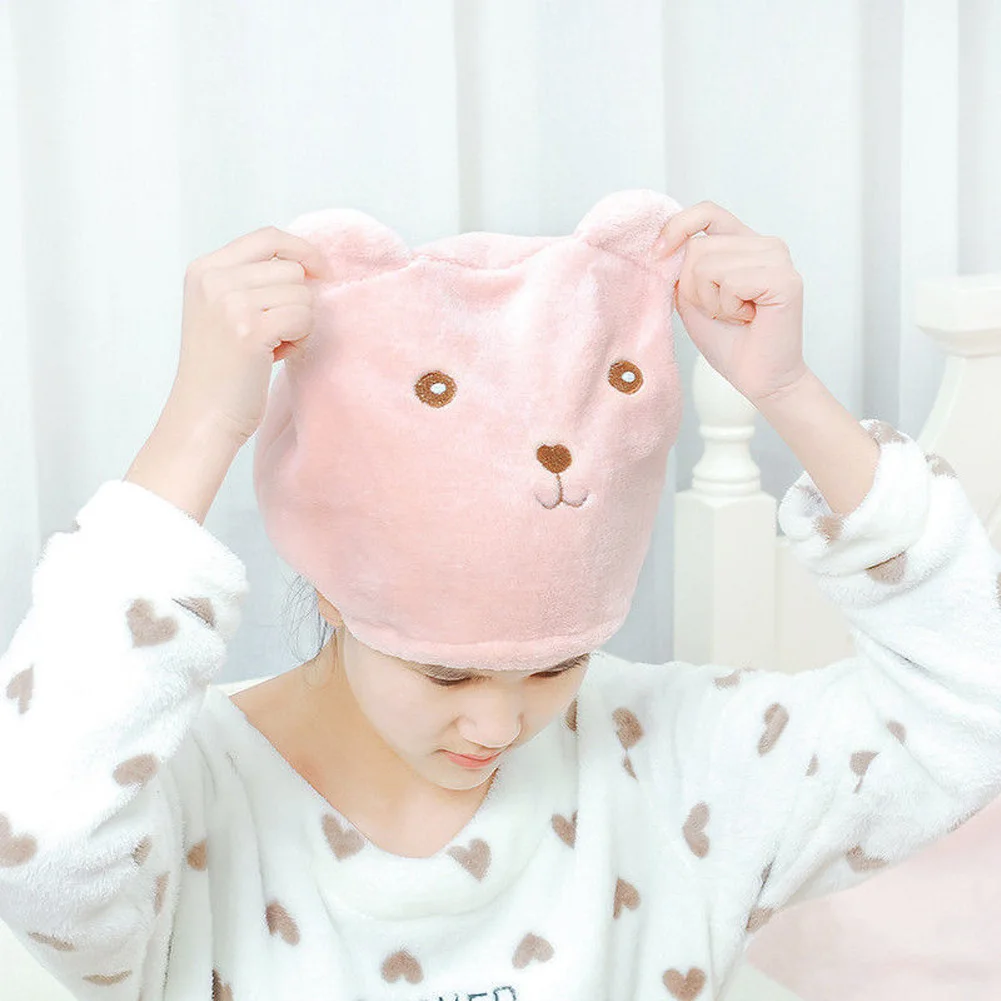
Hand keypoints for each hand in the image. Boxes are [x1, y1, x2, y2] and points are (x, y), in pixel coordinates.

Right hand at [169, 226, 329, 444]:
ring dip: (299, 323)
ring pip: (301, 294)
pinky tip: (278, 356)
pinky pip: (303, 318)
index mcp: (204, 269)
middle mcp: (214, 279)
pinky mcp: (251, 329)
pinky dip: (300, 339)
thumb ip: (252, 280)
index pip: (267, 237)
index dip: (302, 250)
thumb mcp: (222, 309)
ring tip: (273, 347)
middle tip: (276, 333)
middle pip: (291, 268)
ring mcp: (230, 302)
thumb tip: (308, 262)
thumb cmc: (222, 369)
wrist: (203, 415)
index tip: (321, 271)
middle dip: (297, 301)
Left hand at [654, 200, 809, 404]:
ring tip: (736, 315)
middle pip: (698, 246)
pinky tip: (748, 318)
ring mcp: (778, 258)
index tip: (657, 255)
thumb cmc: (728, 341)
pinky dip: (728, 307)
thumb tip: (663, 247)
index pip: (706, 212)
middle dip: (694, 288)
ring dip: (711, 301)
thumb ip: (682, 268)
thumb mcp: (691, 298)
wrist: (757, 377)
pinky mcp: (785, 278)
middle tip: (720, 311)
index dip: (677, 227)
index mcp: (744, 243)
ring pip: (709, 264)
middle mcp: (765, 244)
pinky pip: (729, 281)